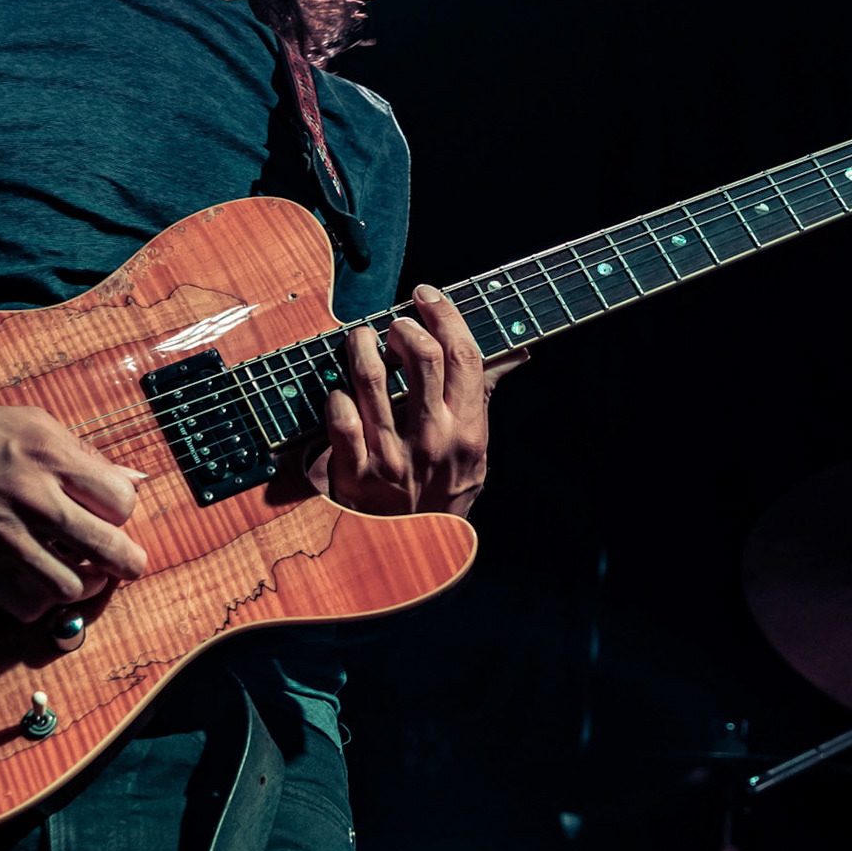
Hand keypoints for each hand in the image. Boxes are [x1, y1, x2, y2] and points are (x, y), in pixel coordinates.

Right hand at [0, 388, 147, 620]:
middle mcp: (35, 496)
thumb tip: (134, 478)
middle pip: (109, 549)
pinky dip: (39, 601)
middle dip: (127, 562)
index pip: (122, 500)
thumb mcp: (32, 424)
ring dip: (83, 584)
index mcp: (53, 454)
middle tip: (125, 564)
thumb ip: (84, 456)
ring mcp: (7, 534)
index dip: (123, 512)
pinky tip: (38, 582)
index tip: (113, 514)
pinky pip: (27, 603)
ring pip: (73, 585)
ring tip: (81, 573)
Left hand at [319, 284, 527, 520]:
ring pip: (372, 379)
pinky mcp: (355, 473)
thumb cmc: (442, 493)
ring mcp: (392, 457)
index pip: (464, 356)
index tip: (426, 294)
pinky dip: (336, 396)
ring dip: (362, 347)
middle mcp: (433, 439)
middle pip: (423, 357)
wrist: (412, 556)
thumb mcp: (473, 450)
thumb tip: (516, 354)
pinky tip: (340, 391)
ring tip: (359, 339)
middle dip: (403, 327)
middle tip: (392, 325)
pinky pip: (340, 419)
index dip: (445, 315)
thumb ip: (483, 397)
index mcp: (467, 430)